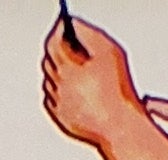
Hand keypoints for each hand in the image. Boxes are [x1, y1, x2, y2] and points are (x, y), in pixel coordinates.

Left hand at [41, 14, 135, 143]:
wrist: (119, 125)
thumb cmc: (117, 91)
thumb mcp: (108, 51)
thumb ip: (88, 33)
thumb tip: (74, 25)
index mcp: (67, 70)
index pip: (52, 43)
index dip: (57, 31)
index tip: (63, 24)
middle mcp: (58, 88)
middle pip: (48, 61)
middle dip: (57, 49)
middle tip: (68, 42)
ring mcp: (58, 105)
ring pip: (49, 79)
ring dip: (57, 69)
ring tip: (73, 65)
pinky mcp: (60, 118)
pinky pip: (51, 98)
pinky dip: (57, 89)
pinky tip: (71, 86)